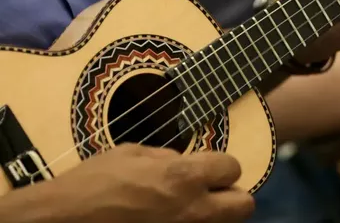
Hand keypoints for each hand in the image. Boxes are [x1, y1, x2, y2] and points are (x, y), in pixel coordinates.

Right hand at [0, 144, 253, 222]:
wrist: (64, 221)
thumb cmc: (94, 182)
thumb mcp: (132, 153)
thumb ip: (167, 157)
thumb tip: (185, 161)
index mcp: (184, 176)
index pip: (233, 167)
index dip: (221, 166)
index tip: (208, 167)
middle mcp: (193, 209)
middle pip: (244, 205)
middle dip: (232, 195)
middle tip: (212, 192)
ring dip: (215, 215)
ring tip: (190, 209)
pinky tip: (171, 221)